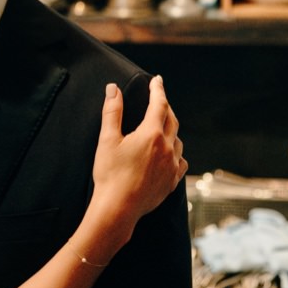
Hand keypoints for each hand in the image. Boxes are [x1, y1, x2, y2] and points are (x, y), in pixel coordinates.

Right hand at [89, 76, 187, 235]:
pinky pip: (181, 161)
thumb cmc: (110, 174)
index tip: (157, 80)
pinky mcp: (172, 181)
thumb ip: (112, 112)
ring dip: (170, 131)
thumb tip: (113, 88)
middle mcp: (167, 147)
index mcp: (151, 134)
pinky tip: (169, 156)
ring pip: (177, 140)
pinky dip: (176, 153)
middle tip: (159, 100)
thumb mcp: (107, 140)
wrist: (119, 208)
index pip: (159, 104)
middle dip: (165, 107)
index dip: (158, 90)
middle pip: (171, 120)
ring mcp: (172, 165)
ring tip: (162, 129)